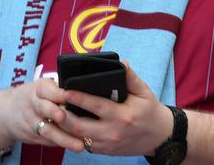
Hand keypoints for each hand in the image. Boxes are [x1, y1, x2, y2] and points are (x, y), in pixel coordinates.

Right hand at [0, 77, 83, 151]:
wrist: (6, 112)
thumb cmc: (33, 97)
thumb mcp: (42, 87)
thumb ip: (59, 90)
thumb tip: (85, 91)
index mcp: (38, 89)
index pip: (46, 89)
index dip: (57, 93)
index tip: (68, 95)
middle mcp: (34, 105)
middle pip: (43, 108)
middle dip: (53, 112)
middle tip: (63, 116)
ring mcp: (32, 122)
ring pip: (47, 130)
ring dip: (63, 138)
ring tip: (79, 145)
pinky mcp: (33, 136)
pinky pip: (49, 141)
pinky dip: (61, 144)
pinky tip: (74, 146)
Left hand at [57, 62, 174, 156]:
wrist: (161, 138)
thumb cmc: (151, 111)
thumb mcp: (144, 92)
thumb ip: (131, 77)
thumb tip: (121, 62)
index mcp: (122, 116)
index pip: (95, 106)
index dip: (77, 98)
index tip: (64, 89)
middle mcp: (112, 133)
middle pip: (79, 126)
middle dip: (62, 115)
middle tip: (51, 102)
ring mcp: (107, 145)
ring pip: (77, 138)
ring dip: (63, 126)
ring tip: (53, 112)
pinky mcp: (104, 151)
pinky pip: (82, 144)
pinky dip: (71, 135)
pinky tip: (63, 124)